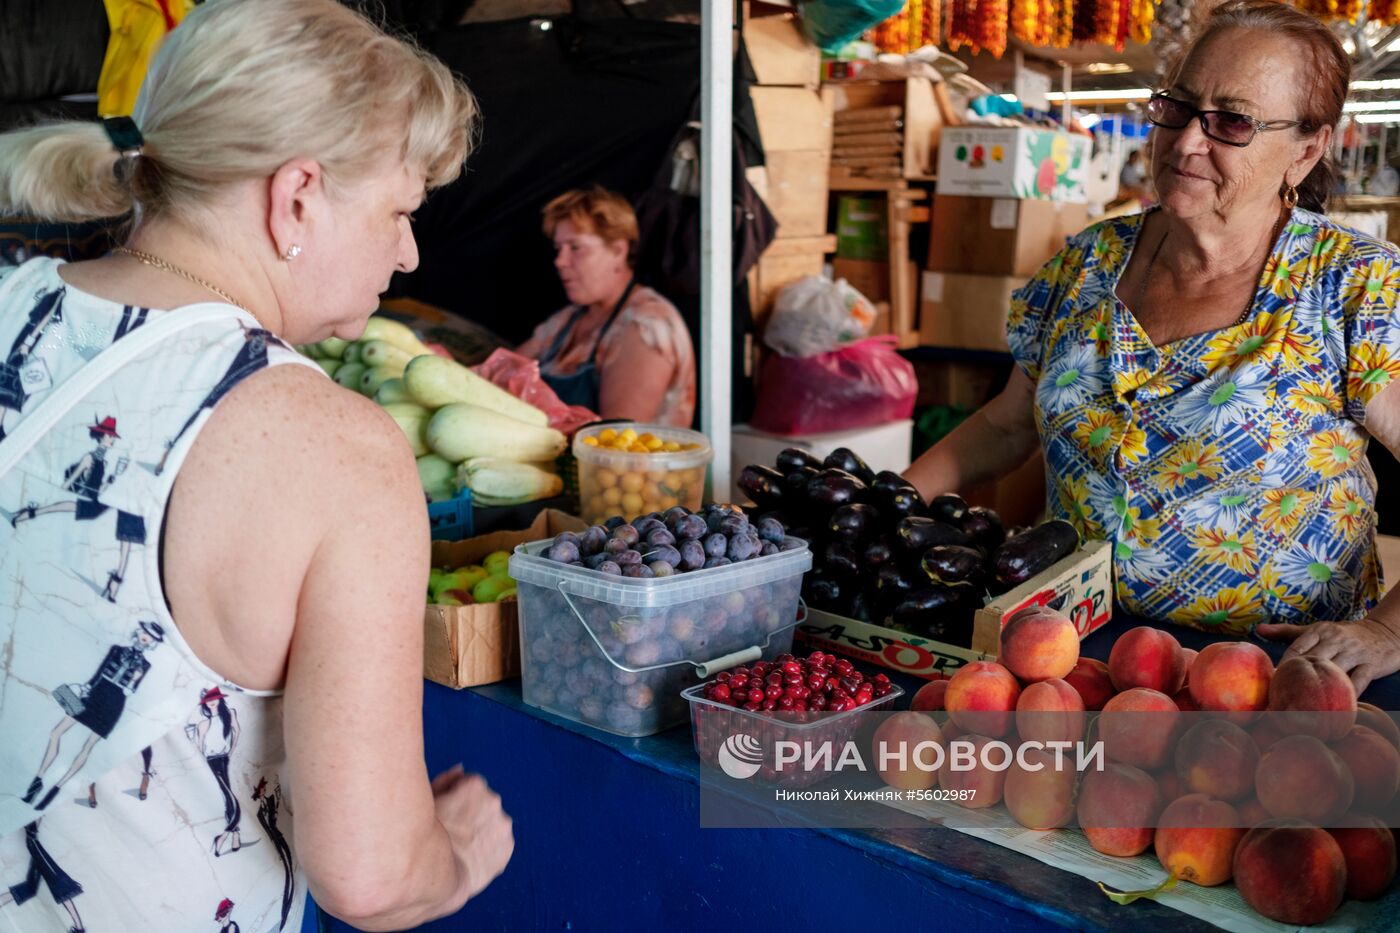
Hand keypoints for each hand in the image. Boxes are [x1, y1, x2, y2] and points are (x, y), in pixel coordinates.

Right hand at [430, 765, 513, 902]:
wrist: (434, 877)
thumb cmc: (424, 836)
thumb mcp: (427, 802)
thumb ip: (445, 780)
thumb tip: (461, 770)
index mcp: (474, 785)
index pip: (469, 785)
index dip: (456, 799)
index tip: (446, 813)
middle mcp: (494, 801)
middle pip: (484, 802)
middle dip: (472, 813)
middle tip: (453, 831)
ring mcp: (503, 825)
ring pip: (493, 823)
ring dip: (482, 830)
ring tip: (462, 846)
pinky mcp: (507, 847)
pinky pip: (499, 843)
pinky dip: (489, 848)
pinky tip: (472, 856)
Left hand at [1256, 617, 1399, 696]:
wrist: (1385, 633)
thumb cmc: (1342, 634)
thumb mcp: (1317, 629)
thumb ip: (1286, 631)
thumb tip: (1258, 630)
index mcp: (1319, 630)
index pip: (1296, 649)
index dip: (1283, 667)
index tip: (1271, 685)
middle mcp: (1336, 640)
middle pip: (1313, 661)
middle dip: (1298, 681)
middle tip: (1283, 702)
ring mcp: (1355, 652)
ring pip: (1335, 672)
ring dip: (1321, 691)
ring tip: (1305, 709)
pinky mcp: (1372, 665)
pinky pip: (1358, 683)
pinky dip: (1347, 696)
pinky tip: (1336, 710)